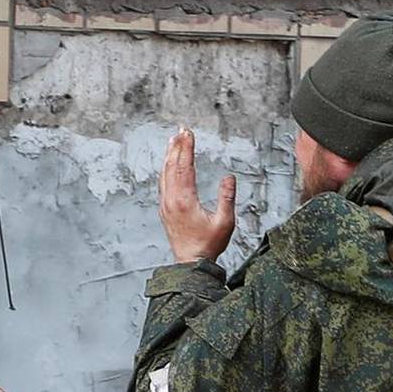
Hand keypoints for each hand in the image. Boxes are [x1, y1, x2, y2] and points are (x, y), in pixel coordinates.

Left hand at [158, 128, 236, 262]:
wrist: (190, 263)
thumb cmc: (209, 244)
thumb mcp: (225, 222)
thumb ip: (227, 198)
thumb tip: (229, 177)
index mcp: (184, 200)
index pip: (185, 167)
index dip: (187, 148)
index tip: (189, 132)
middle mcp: (171, 200)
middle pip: (172, 166)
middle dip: (177, 146)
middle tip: (182, 129)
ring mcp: (165, 204)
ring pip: (165, 174)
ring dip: (170, 155)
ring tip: (173, 139)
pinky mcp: (164, 209)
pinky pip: (163, 183)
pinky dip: (166, 169)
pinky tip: (169, 163)